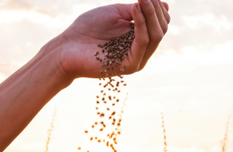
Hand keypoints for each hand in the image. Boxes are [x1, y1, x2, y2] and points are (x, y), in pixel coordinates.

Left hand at [56, 0, 170, 78]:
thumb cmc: (88, 29)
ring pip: (155, 35)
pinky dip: (141, 24)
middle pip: (161, 29)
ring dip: (151, 14)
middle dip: (155, 9)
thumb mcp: (116, 13)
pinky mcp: (129, 65)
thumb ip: (138, 10)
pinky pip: (142, 42)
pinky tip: (135, 9)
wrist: (67, 47)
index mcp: (139, 40)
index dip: (157, 6)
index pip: (160, 23)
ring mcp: (137, 60)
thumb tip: (164, 5)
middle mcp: (141, 51)